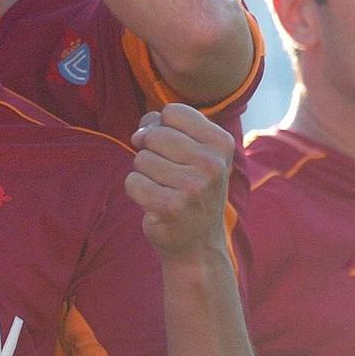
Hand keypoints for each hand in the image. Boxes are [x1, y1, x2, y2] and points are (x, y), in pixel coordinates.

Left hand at [125, 105, 235, 263]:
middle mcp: (212, 164)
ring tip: (164, 189)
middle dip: (150, 151)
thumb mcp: (192, 152)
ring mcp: (193, 186)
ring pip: (141, 159)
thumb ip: (165, 127)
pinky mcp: (171, 206)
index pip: (173, 112)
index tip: (170, 147)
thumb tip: (141, 131)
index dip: (160, 126)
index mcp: (221, 143)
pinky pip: (132, 182)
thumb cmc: (191, 190)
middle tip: (167, 174)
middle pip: (154, 135)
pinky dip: (136, 191)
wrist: (198, 243)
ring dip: (144, 174)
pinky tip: (155, 203)